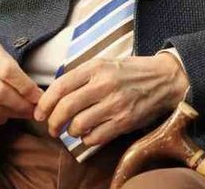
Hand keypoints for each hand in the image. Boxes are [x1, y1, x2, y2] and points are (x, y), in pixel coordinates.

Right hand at [0, 27, 42, 126]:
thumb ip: (15, 70)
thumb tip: (36, 93)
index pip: (8, 72)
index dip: (26, 87)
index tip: (39, 96)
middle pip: (0, 94)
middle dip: (22, 105)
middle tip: (34, 110)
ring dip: (12, 114)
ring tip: (22, 113)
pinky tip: (4, 115)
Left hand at [34, 54, 188, 146]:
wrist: (164, 79)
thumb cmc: (131, 72)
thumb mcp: (106, 63)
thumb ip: (81, 76)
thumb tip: (54, 95)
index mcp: (96, 67)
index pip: (60, 86)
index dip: (45, 102)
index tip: (39, 112)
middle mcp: (105, 85)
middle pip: (66, 108)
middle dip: (53, 122)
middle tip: (52, 127)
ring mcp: (115, 104)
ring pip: (78, 125)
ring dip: (71, 131)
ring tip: (75, 128)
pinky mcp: (124, 121)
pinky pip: (95, 137)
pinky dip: (87, 139)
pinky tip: (90, 133)